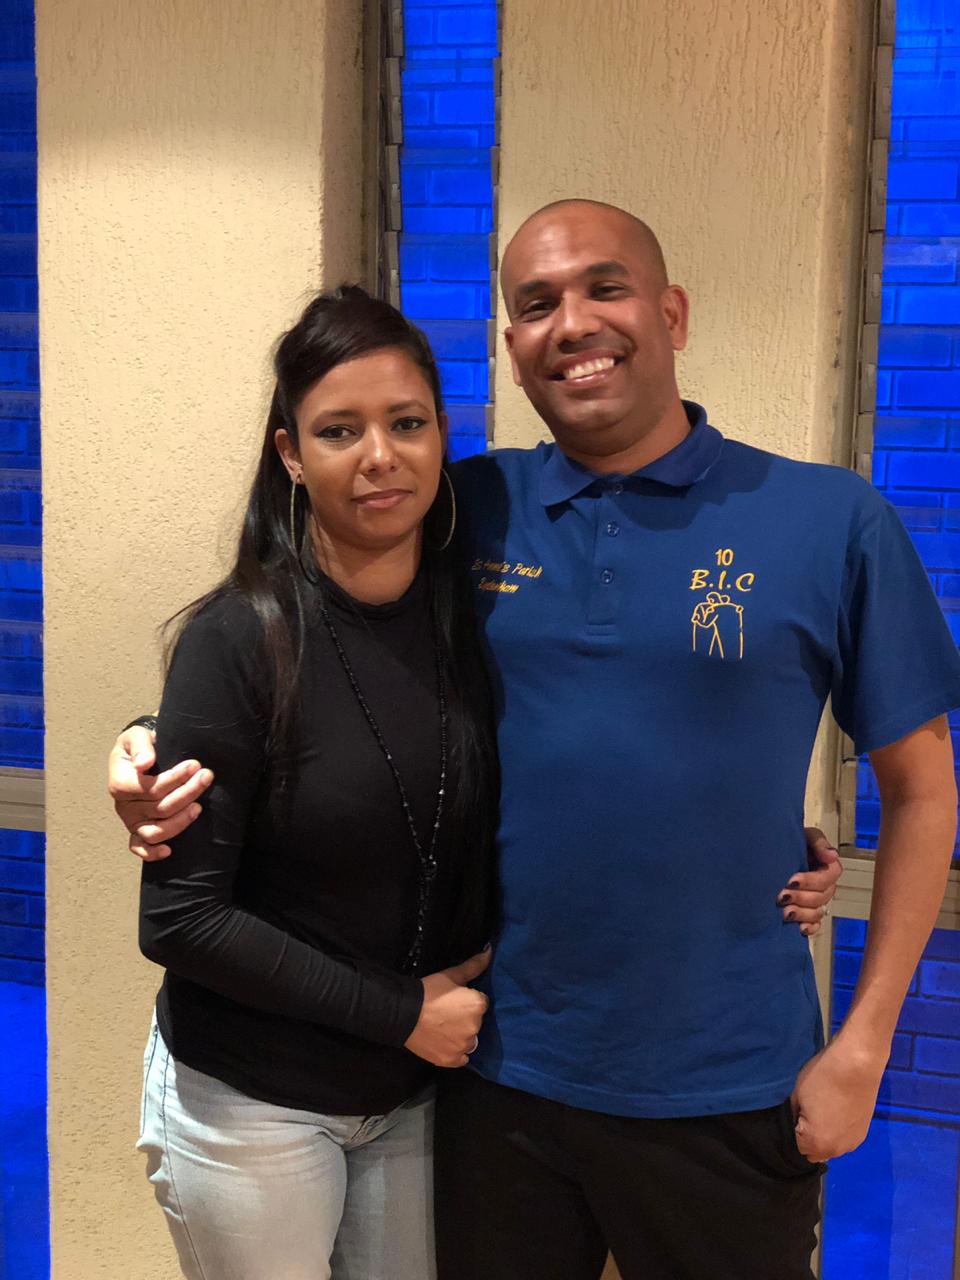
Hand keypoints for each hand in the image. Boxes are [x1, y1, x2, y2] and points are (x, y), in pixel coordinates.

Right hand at [108, 726, 212, 860]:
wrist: (138, 754)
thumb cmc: (138, 745)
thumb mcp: (137, 736)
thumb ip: (141, 747)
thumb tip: (144, 763)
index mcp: (120, 783)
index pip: (151, 788)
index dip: (174, 779)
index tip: (195, 765)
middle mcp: (123, 806)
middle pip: (159, 808)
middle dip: (187, 792)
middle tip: (207, 776)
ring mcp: (131, 820)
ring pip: (155, 831)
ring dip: (180, 821)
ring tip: (199, 806)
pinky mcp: (138, 829)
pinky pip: (139, 847)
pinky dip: (151, 853)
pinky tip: (168, 851)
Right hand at [404, 949, 490, 1067]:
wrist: (404, 1013)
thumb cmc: (429, 991)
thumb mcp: (452, 975)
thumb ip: (474, 965)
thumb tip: (490, 951)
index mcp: (478, 1005)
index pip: (481, 1003)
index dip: (467, 1000)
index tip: (454, 999)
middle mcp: (475, 1027)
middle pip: (476, 1021)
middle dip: (466, 1017)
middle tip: (447, 1012)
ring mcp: (464, 1046)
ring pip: (469, 1039)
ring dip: (461, 1035)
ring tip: (443, 1027)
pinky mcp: (452, 1060)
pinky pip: (461, 1057)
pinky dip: (456, 1051)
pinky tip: (444, 1042)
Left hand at [777, 828, 841, 935]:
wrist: (767, 853)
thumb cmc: (787, 842)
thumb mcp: (804, 836)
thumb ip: (818, 842)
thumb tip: (832, 855)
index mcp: (826, 866)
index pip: (829, 876)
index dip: (812, 880)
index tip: (792, 880)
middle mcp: (824, 884)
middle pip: (822, 896)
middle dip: (802, 897)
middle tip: (782, 896)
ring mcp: (816, 900)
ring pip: (818, 912)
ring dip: (802, 913)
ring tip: (784, 912)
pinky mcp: (808, 912)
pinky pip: (815, 925)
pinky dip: (808, 928)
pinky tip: (798, 928)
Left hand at [790, 1036, 885, 1161]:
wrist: (857, 1065)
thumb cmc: (823, 1078)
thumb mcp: (797, 1095)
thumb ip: (794, 1117)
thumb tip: (796, 1123)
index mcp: (817, 1143)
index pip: (797, 1147)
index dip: (795, 1130)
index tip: (798, 1113)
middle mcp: (836, 1151)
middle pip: (815, 1152)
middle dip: (809, 1138)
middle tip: (810, 1112)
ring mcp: (852, 1144)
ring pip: (831, 1148)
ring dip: (825, 1136)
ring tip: (826, 1110)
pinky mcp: (863, 1134)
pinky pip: (843, 1140)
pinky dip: (838, 1131)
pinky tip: (838, 1111)